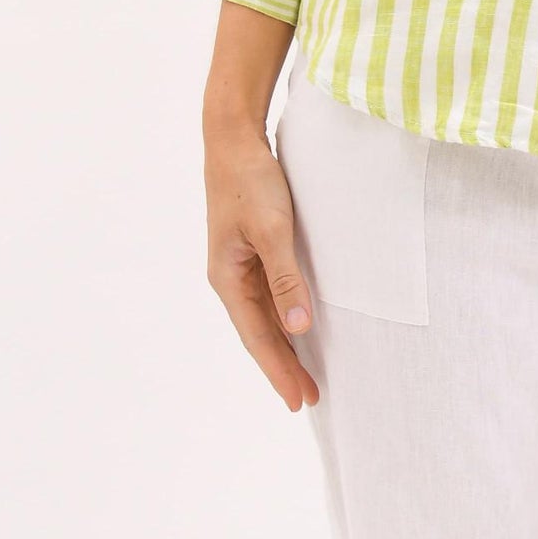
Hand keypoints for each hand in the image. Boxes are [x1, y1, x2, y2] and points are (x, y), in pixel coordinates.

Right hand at [204, 120, 320, 411]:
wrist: (233, 139)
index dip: (279, 370)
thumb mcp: (272, 229)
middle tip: (310, 399)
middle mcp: (230, 278)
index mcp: (227, 279)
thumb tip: (298, 326)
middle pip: (259, 333)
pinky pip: (268, 296)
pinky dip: (283, 317)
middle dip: (283, 366)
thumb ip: (286, 278)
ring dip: (285, 345)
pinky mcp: (251, 250)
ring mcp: (239, 265)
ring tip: (306, 374)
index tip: (299, 400)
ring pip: (264, 317)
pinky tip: (297, 327)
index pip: (258, 337)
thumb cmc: (251, 181)